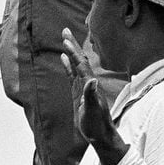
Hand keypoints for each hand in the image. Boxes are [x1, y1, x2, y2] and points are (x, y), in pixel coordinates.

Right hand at [61, 29, 127, 164]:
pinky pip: (72, 75)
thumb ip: (91, 95)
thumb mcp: (91, 111)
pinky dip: (68, 65)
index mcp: (90, 84)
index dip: (74, 52)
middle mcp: (87, 81)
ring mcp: (83, 86)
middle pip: (79, 59)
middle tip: (65, 30)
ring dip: (70, 52)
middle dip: (73, 45)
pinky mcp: (78, 92)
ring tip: (64, 39)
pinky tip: (63, 58)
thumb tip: (92, 80)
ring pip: (76, 65)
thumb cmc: (96, 124)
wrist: (100, 134)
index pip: (81, 64)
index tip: (66, 40)